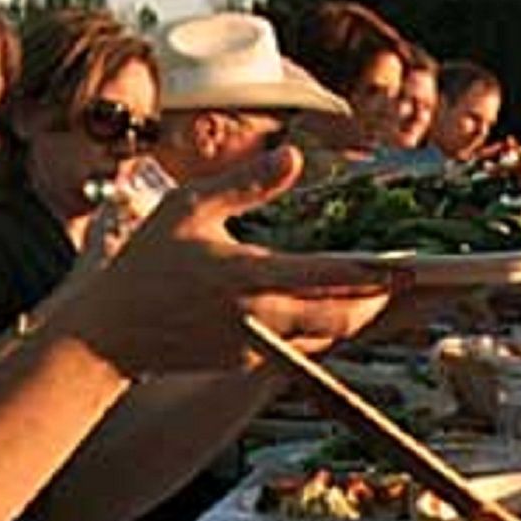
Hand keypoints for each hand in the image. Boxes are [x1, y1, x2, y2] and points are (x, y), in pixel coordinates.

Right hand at [58, 146, 395, 375]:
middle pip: (340, 318)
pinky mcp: (251, 364)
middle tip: (410, 286)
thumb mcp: (189, 208)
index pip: (324, 277)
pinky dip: (329, 331)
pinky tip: (348, 312)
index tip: (406, 268)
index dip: (372, 276)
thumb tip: (293, 156)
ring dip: (360, 318)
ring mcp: (256, 347)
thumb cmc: (145, 264)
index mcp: (245, 276)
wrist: (110, 335)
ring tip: (390, 296)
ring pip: (328, 338)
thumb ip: (245, 183)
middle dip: (380, 304)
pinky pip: (305, 349)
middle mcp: (257, 317)